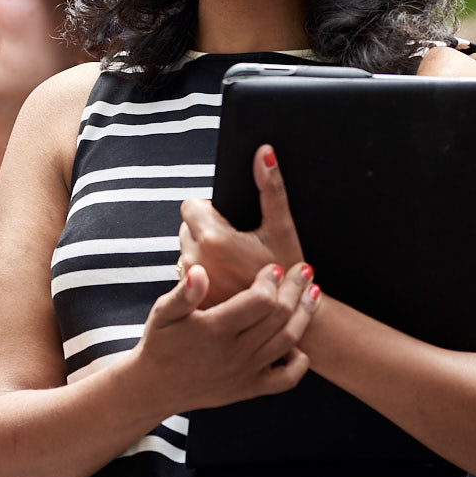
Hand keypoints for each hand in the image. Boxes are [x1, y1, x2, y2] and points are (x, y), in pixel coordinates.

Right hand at [127, 262, 319, 413]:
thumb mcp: (163, 313)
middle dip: (295, 288)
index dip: (271, 281)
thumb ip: (184, 292)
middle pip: (279, 316)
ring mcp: (245, 372)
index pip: (259, 301)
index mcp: (215, 329)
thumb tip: (199, 271)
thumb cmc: (161, 343)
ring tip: (312, 292)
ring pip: (287, 341)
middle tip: (304, 269)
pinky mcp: (249, 388)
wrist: (155, 387)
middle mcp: (234, 352)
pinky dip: (300, 362)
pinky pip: (286, 379)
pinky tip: (298, 342)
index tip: (274, 267)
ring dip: (304, 314)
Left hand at [177, 146, 305, 301]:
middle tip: (236, 246)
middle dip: (207, 230)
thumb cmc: (287, 273)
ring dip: (204, 252)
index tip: (230, 222)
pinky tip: (226, 282)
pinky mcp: (191, 301)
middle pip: (188, 227)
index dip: (210, 209)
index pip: (191, 205)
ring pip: (188, 251)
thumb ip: (270, 187)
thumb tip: (264, 152)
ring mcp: (191, 283)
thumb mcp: (281, 228)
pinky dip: (204, 275)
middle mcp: (195, 259)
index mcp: (213, 238)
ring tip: (232, 265)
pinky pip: (189, 276)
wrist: (286, 324)